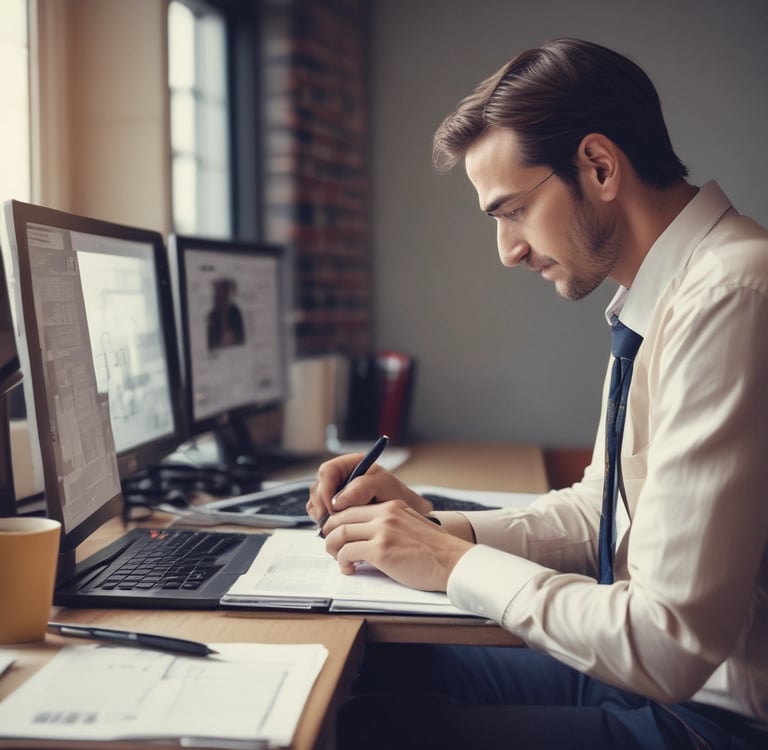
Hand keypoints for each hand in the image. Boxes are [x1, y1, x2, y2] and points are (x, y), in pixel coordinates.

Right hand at [306, 454, 432, 527]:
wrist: (405, 516)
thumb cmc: (398, 497)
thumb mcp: (384, 486)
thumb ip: (362, 487)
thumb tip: (337, 500)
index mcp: (351, 464)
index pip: (327, 471)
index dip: (326, 490)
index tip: (333, 508)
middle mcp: (341, 477)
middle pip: (317, 488)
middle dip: (322, 506)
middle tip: (332, 523)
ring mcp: (336, 493)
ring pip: (316, 502)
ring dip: (322, 516)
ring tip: (340, 527)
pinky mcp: (335, 510)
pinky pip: (320, 515)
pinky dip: (325, 523)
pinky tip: (339, 529)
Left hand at [322, 499, 473, 591]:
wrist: (452, 561)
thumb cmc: (435, 550)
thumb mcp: (411, 525)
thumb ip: (390, 525)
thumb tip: (367, 536)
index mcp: (392, 506)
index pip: (353, 507)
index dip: (339, 521)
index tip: (335, 533)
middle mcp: (385, 514)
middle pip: (341, 517)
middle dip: (330, 533)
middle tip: (330, 546)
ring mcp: (382, 531)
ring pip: (340, 534)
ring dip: (333, 549)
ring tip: (338, 559)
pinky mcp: (381, 550)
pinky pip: (347, 552)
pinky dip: (343, 562)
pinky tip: (350, 569)